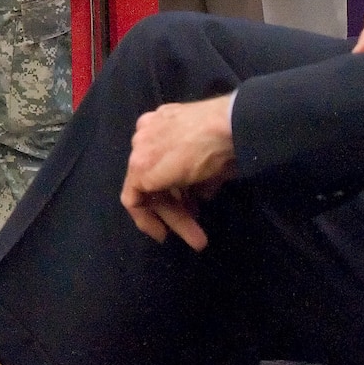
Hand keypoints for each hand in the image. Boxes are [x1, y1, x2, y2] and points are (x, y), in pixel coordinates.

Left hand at [119, 95, 235, 250]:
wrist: (228, 127)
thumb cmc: (229, 139)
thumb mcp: (213, 159)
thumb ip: (199, 176)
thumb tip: (199, 195)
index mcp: (161, 124)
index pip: (162, 162)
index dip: (176, 189)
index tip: (191, 206)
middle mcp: (145, 134)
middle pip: (155, 177)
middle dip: (177, 207)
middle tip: (196, 231)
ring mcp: (140, 150)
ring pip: (148, 190)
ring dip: (173, 217)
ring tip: (196, 239)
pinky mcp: (140, 169)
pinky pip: (135, 198)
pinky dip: (147, 218)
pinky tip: (163, 233)